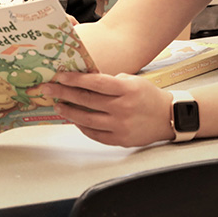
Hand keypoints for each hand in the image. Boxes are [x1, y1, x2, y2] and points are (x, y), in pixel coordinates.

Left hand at [41, 72, 174, 147]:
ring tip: (58, 106)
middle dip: (64, 93)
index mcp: (126, 89)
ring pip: (87, 120)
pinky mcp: (120, 140)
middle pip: (87, 100)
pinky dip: (82, 127)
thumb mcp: (132, 81)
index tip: (60, 76)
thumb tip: (84, 81)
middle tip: (48, 89)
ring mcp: (121, 126)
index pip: (95, 82)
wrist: (168, 117)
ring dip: (69, 112)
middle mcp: (123, 108)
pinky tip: (75, 120)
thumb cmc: (148, 96)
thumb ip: (110, 82)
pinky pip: (95, 134)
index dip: (75, 79)